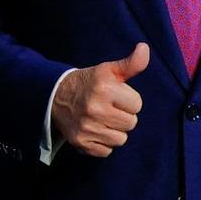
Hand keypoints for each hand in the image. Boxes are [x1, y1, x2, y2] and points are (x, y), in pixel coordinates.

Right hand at [51, 43, 148, 157]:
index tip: (117, 97)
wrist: (56, 96)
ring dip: (115, 131)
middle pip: (131, 123)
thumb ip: (131, 63)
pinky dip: (104, 143)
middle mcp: (95, 109)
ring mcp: (86, 128)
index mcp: (105, 89)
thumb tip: (144, 48)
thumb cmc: (89, 83)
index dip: (130, 101)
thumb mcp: (108, 70)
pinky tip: (96, 130)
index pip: (137, 105)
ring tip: (104, 120)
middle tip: (110, 108)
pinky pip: (107, 151)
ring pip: (121, 139)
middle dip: (124, 116)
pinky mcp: (80, 143)